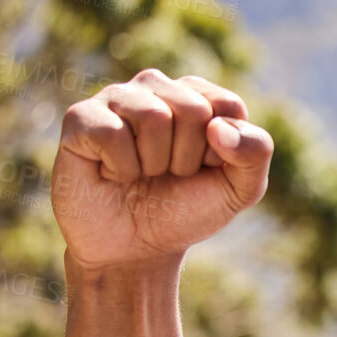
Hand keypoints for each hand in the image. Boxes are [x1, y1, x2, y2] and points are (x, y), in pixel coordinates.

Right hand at [52, 68, 274, 270]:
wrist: (135, 249)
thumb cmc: (186, 210)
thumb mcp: (239, 189)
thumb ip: (256, 152)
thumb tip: (219, 126)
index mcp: (198, 96)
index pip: (227, 105)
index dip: (221, 151)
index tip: (205, 169)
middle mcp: (156, 87)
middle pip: (193, 109)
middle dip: (188, 158)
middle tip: (168, 174)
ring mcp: (116, 98)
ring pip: (153, 115)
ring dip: (154, 163)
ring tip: (142, 173)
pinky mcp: (80, 118)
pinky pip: (112, 133)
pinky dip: (121, 167)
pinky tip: (112, 173)